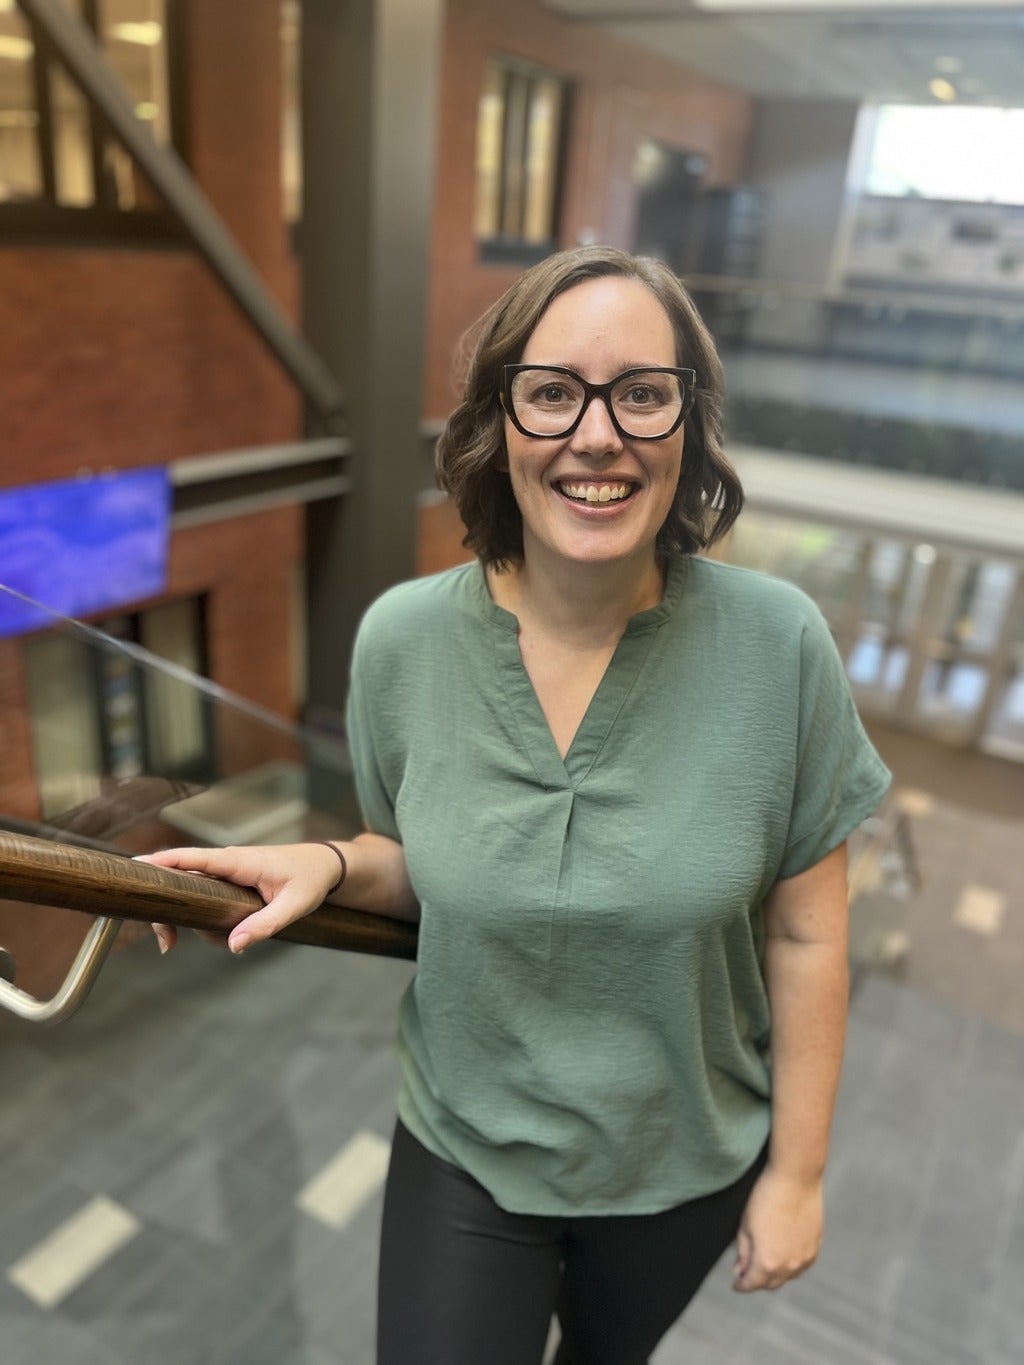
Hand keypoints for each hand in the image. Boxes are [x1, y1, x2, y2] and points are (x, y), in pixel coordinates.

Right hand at [138, 843, 344, 955]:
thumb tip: (234, 946)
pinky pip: (201, 897)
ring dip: (185, 920)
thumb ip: (265, 924)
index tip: (136, 868)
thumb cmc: (311, 880)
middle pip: (180, 878)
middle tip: (167, 943)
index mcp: (239, 860)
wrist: (324, 866)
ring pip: (188, 892)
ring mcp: (224, 872)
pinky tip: (216, 936)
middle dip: (166, 909)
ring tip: (189, 943)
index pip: (193, 857)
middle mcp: (226, 862)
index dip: (163, 861)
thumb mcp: (295, 906)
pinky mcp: (227, 881)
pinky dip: (199, 918)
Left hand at [732, 1165, 822, 1292]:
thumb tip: (740, 1269)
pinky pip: (801, 1265)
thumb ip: (743, 1251)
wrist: (796, 1178)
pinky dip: (790, 1265)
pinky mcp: (816, 1246)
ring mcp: (805, 1258)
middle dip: (758, 1281)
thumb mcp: (745, 1224)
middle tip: (748, 1271)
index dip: (741, 1285)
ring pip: (788, 1276)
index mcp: (767, 1263)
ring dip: (775, 1273)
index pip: (752, 1283)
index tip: (736, 1283)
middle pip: (771, 1284)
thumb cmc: (766, 1197)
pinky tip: (784, 1254)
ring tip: (765, 1260)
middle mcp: (789, 1266)